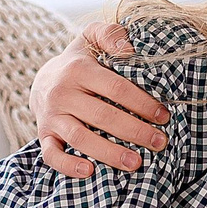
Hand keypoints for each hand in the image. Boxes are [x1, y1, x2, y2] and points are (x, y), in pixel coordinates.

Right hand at [31, 21, 168, 178]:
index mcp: (78, 69)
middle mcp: (62, 93)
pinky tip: (90, 172)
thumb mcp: (91, 38)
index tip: (163, 116)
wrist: (43, 80)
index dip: (142, 103)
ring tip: (136, 163)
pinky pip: (51, 155)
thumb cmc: (79, 62)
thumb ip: (111, 35)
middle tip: (160, 142)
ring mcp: (51, 116)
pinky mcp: (43, 135)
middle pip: (103, 116)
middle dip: (135, 131)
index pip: (115, 88)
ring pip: (80, 138)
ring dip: (109, 153)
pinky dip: (68, 166)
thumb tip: (130, 49)